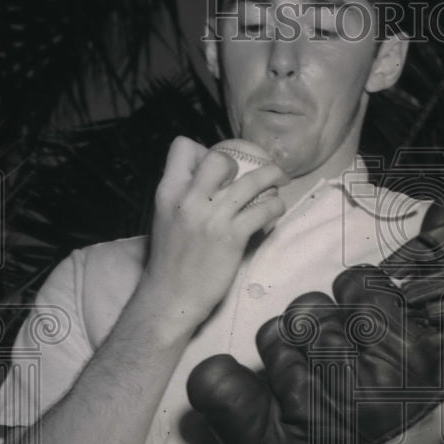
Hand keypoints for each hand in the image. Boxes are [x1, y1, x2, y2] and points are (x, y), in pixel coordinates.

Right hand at [137, 136, 287, 332]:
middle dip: (241, 162)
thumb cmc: (170, 259)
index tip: (219, 168)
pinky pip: (265, 209)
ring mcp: (213, 217)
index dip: (203, 151)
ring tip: (278, 182)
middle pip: (221, 157)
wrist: (171, 296)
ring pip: (253, 181)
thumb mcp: (165, 216)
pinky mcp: (233, 236)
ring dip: (271, 178)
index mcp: (168, 191)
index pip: (182, 146)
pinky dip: (275, 206)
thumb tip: (209, 178)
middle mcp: (189, 199)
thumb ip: (183, 195)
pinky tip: (274, 211)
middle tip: (253, 174)